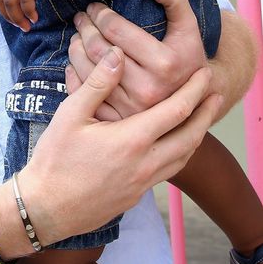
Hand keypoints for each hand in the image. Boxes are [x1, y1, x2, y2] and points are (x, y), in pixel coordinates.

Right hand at [16, 46, 220, 245]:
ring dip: (196, 135)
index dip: (194, 90)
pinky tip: (170, 145)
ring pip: (182, 158)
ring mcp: (143, 183)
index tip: (205, 74)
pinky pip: (168, 171)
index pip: (175, 111)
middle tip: (216, 94)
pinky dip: (179, 153)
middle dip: (206, 113)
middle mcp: (145, 164)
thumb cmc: (55, 159)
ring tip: (200, 118)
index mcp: (132, 140)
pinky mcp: (136, 196)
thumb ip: (97, 83)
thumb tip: (117, 54)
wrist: (46, 208)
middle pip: (190, 137)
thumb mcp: (70, 114)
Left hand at [65, 0, 207, 119]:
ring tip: (77, 35)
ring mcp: (129, 109)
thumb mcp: (189, 27)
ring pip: (86, 70)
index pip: (116, 30)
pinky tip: (75, 59)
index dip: (100, 14)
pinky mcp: (116, 120)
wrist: (193, 102)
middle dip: (85, 28)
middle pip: (99, 50)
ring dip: (75, 47)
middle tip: (81, 18)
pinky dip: (73, 72)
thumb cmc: (187, 59)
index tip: (94, 7)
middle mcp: (147, 89)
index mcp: (164, 63)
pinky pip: (82, 92)